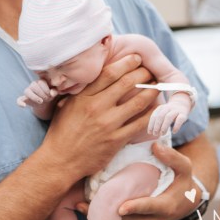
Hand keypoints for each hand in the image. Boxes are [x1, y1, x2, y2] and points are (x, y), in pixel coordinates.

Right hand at [17, 79, 57, 107]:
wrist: (45, 103)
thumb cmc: (50, 94)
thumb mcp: (54, 92)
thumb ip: (55, 91)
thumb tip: (52, 93)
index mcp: (40, 81)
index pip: (41, 82)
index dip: (46, 89)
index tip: (50, 95)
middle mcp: (33, 85)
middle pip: (34, 86)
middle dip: (41, 93)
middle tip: (47, 99)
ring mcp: (27, 92)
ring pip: (27, 91)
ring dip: (34, 97)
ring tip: (41, 101)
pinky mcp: (24, 99)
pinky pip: (19, 100)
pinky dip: (20, 103)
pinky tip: (24, 106)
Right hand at [41, 54, 158, 177]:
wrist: (61, 161)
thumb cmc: (61, 132)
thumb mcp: (66, 105)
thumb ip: (80, 91)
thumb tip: (91, 77)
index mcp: (83, 97)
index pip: (109, 73)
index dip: (126, 63)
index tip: (136, 58)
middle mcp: (97, 107)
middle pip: (126, 83)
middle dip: (142, 74)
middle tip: (150, 71)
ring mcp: (108, 124)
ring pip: (137, 102)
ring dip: (151, 92)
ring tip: (157, 86)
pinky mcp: (116, 140)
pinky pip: (140, 125)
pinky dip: (152, 115)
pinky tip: (158, 109)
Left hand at [76, 142, 197, 219]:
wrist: (187, 201)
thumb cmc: (183, 181)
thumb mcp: (184, 167)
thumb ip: (172, 157)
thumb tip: (155, 146)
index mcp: (166, 205)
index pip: (149, 207)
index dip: (134, 207)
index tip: (119, 207)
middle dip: (109, 216)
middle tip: (86, 206)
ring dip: (104, 219)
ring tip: (82, 207)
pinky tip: (90, 209)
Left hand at [147, 98, 188, 135]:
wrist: (182, 104)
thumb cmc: (169, 112)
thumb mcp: (162, 114)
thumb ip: (157, 121)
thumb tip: (151, 132)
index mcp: (161, 108)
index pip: (154, 116)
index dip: (151, 124)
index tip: (149, 132)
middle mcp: (168, 108)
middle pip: (161, 116)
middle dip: (157, 126)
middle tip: (155, 134)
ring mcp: (176, 110)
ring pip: (169, 117)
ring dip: (164, 126)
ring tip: (162, 134)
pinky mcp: (183, 114)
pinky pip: (180, 119)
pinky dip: (176, 126)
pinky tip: (174, 132)